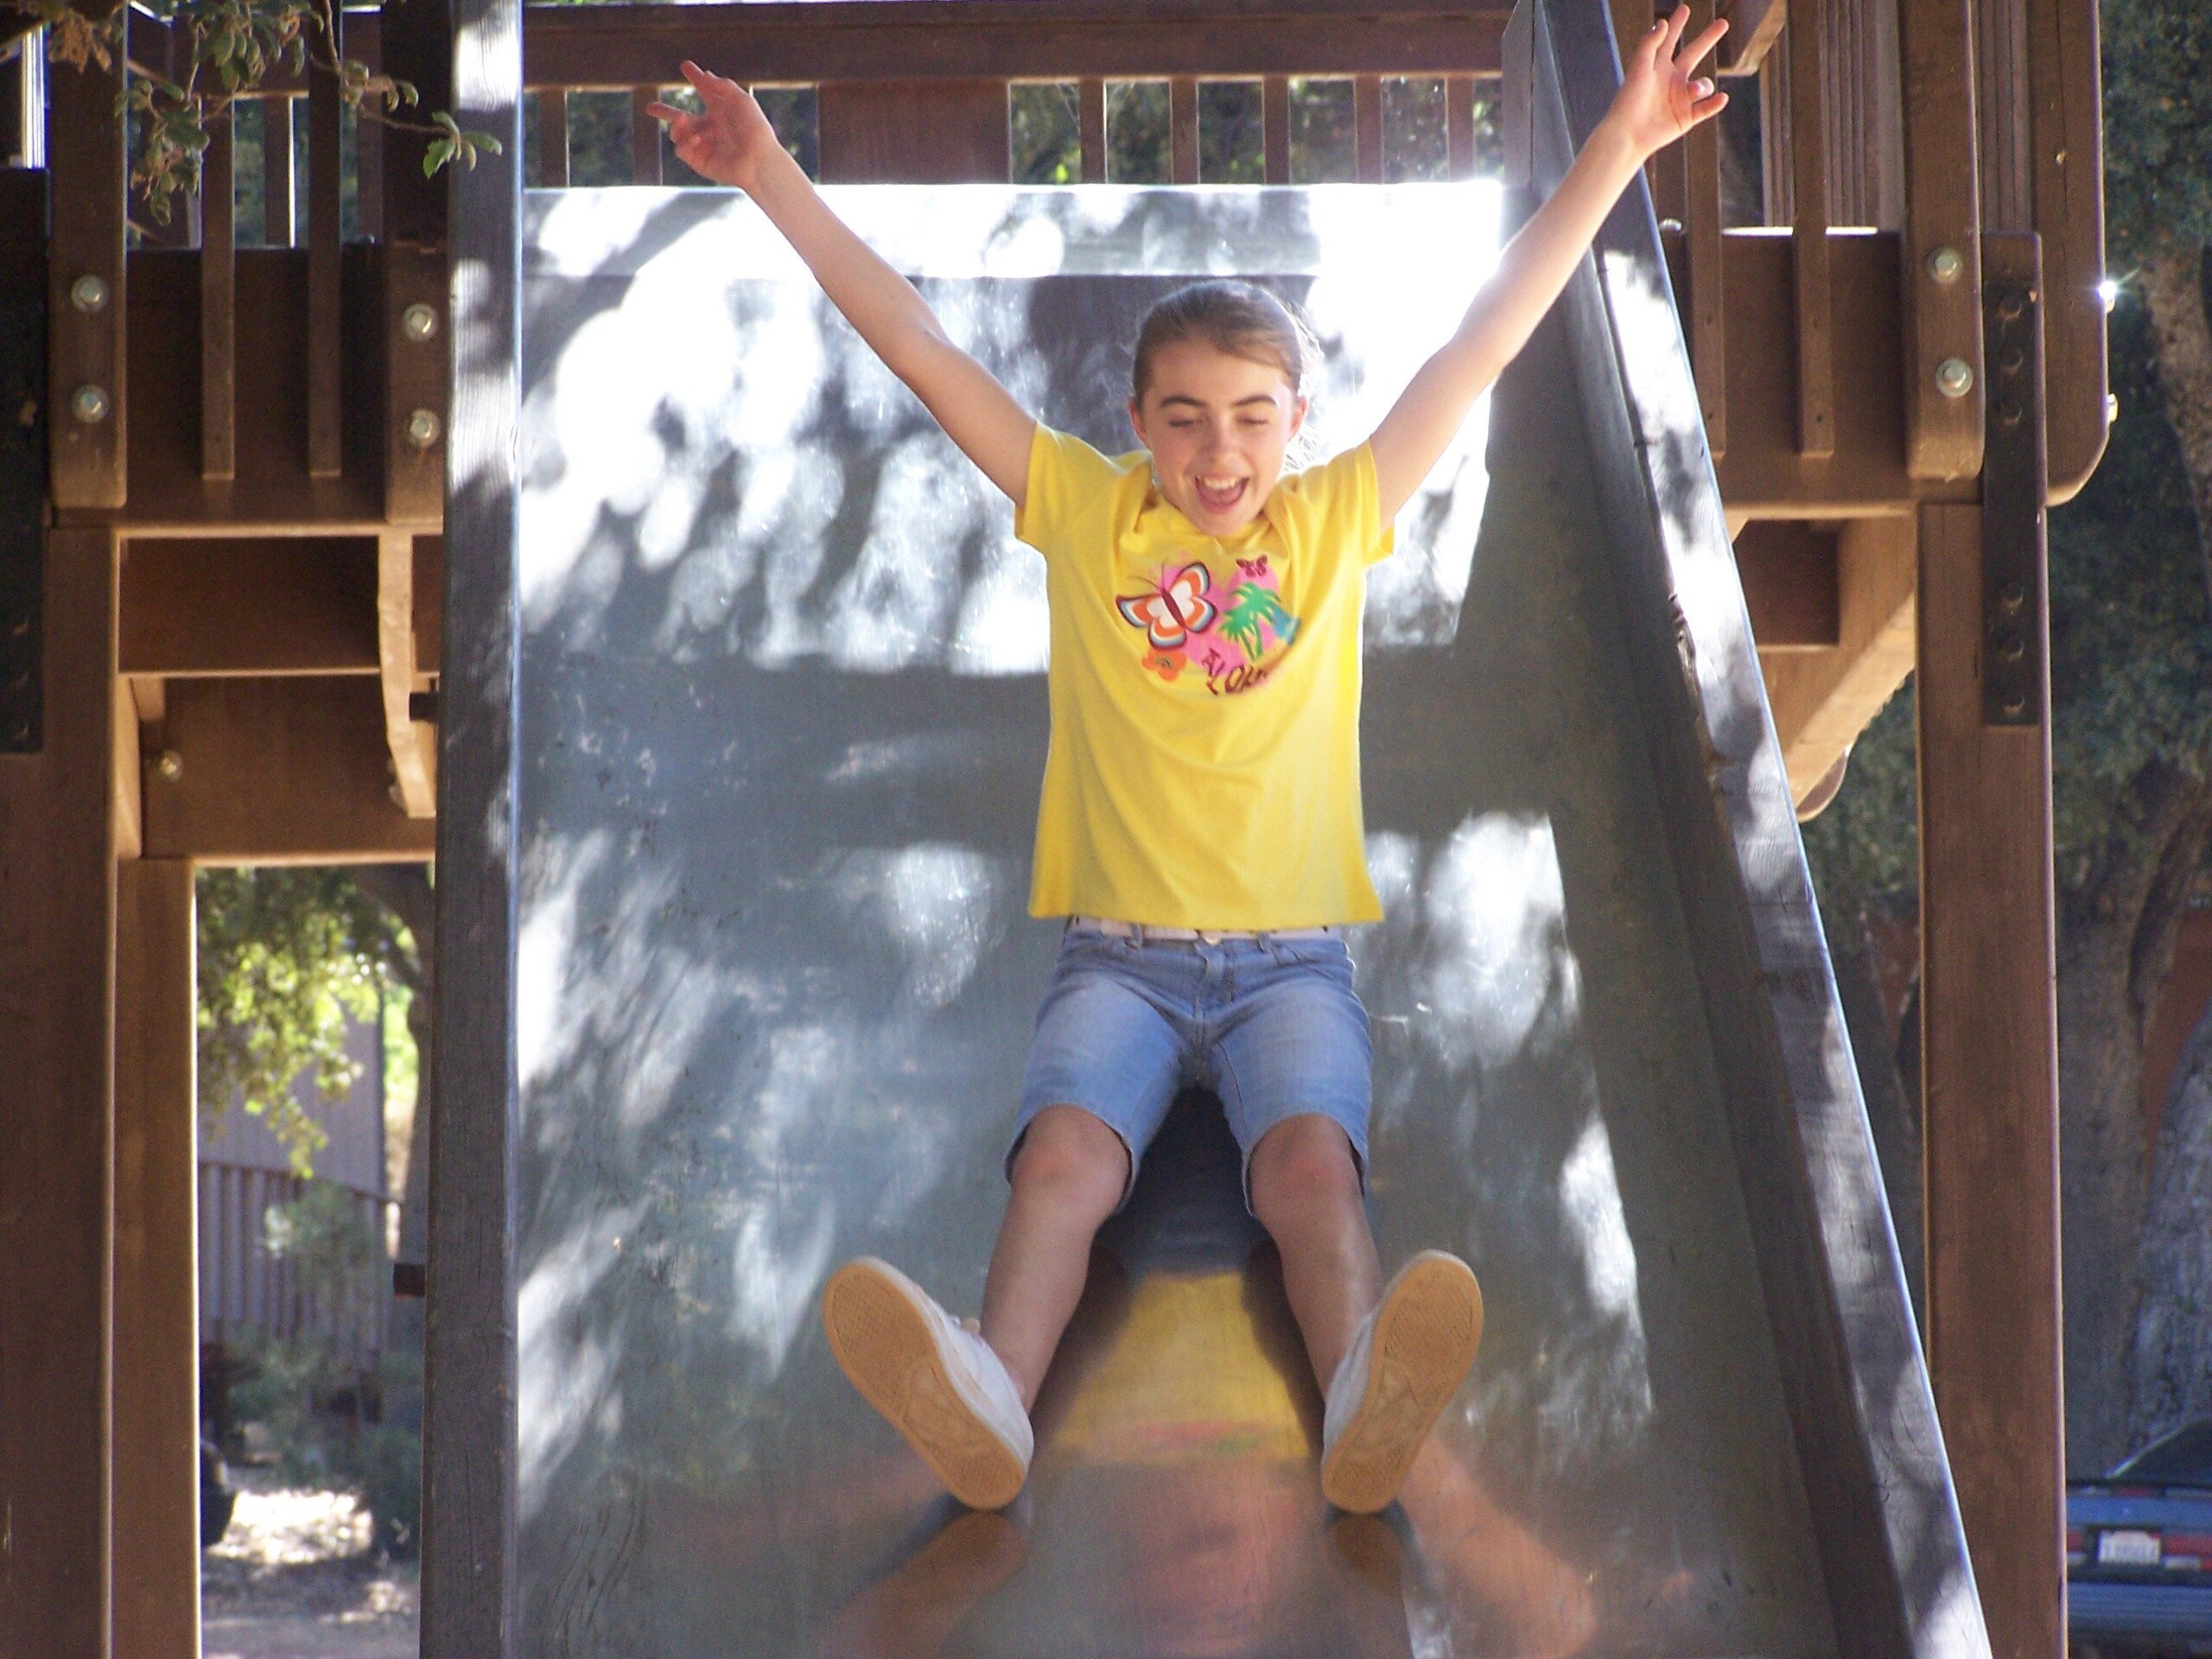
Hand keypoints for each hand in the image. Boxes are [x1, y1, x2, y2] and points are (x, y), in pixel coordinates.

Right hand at [646, 60, 781, 189]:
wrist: (758, 159)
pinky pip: (681, 149)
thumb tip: (705, 74)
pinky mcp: (699, 161)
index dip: (696, 78)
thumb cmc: (754, 129)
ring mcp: (703, 145)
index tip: (686, 66)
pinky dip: (684, 141)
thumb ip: (722, 86)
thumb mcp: (741, 101)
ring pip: (677, 133)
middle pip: (681, 118)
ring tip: (681, 119)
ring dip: (675, 124)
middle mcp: (710, 128)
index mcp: (721, 111)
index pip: (705, 91)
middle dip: (664, 112)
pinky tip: (698, 138)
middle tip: (649, 107)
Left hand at [1606, 6, 1729, 160]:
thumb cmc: (1629, 101)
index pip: (1669, 40)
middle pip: (1694, 53)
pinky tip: (1722, 98)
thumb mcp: (1639, 68)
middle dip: (1708, 38)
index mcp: (1658, 67)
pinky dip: (1715, 104)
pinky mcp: (1686, 118)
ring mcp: (1680, 99)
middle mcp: (1671, 80)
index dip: (1676, 25)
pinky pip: (1706, 108)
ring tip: (1694, 91)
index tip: (1684, 8)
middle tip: (1723, 23)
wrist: (1627, 134)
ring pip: (1703, 85)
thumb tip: (1662, 22)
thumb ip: (1650, 44)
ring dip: (1703, 85)